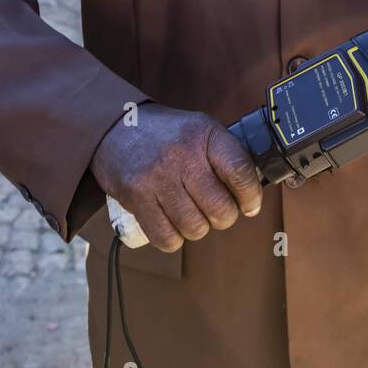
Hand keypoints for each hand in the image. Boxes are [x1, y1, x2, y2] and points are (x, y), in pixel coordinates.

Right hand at [90, 103, 262, 252]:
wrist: (115, 128)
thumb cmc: (166, 133)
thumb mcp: (199, 128)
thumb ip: (225, 153)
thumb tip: (252, 190)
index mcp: (203, 134)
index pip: (240, 171)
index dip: (251, 195)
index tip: (251, 205)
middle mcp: (181, 156)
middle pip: (220, 208)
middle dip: (224, 216)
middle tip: (217, 210)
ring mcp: (157, 179)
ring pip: (195, 228)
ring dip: (199, 227)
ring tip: (192, 212)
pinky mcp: (136, 199)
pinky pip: (167, 239)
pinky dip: (174, 237)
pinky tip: (172, 221)